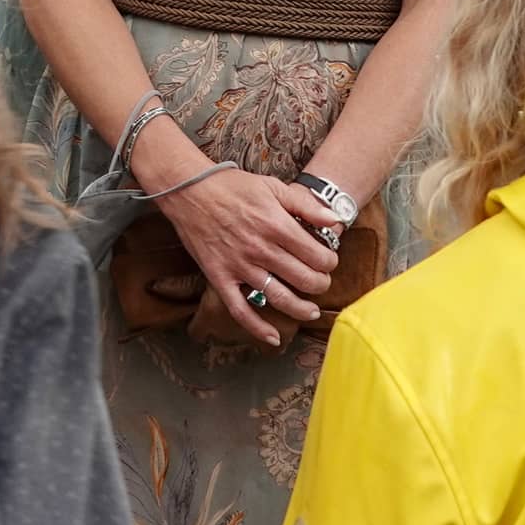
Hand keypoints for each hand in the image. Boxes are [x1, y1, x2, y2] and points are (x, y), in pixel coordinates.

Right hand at [158, 168, 343, 346]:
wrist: (189, 191)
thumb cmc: (232, 186)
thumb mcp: (273, 187)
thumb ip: (306, 205)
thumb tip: (335, 220)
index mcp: (277, 225)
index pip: (317, 256)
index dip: (330, 262)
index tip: (328, 260)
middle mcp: (261, 249)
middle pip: (305, 280)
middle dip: (320, 284)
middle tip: (321, 281)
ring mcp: (240, 266)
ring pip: (280, 298)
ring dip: (302, 309)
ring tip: (311, 310)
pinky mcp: (220, 277)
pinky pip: (240, 309)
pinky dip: (258, 327)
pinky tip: (273, 337)